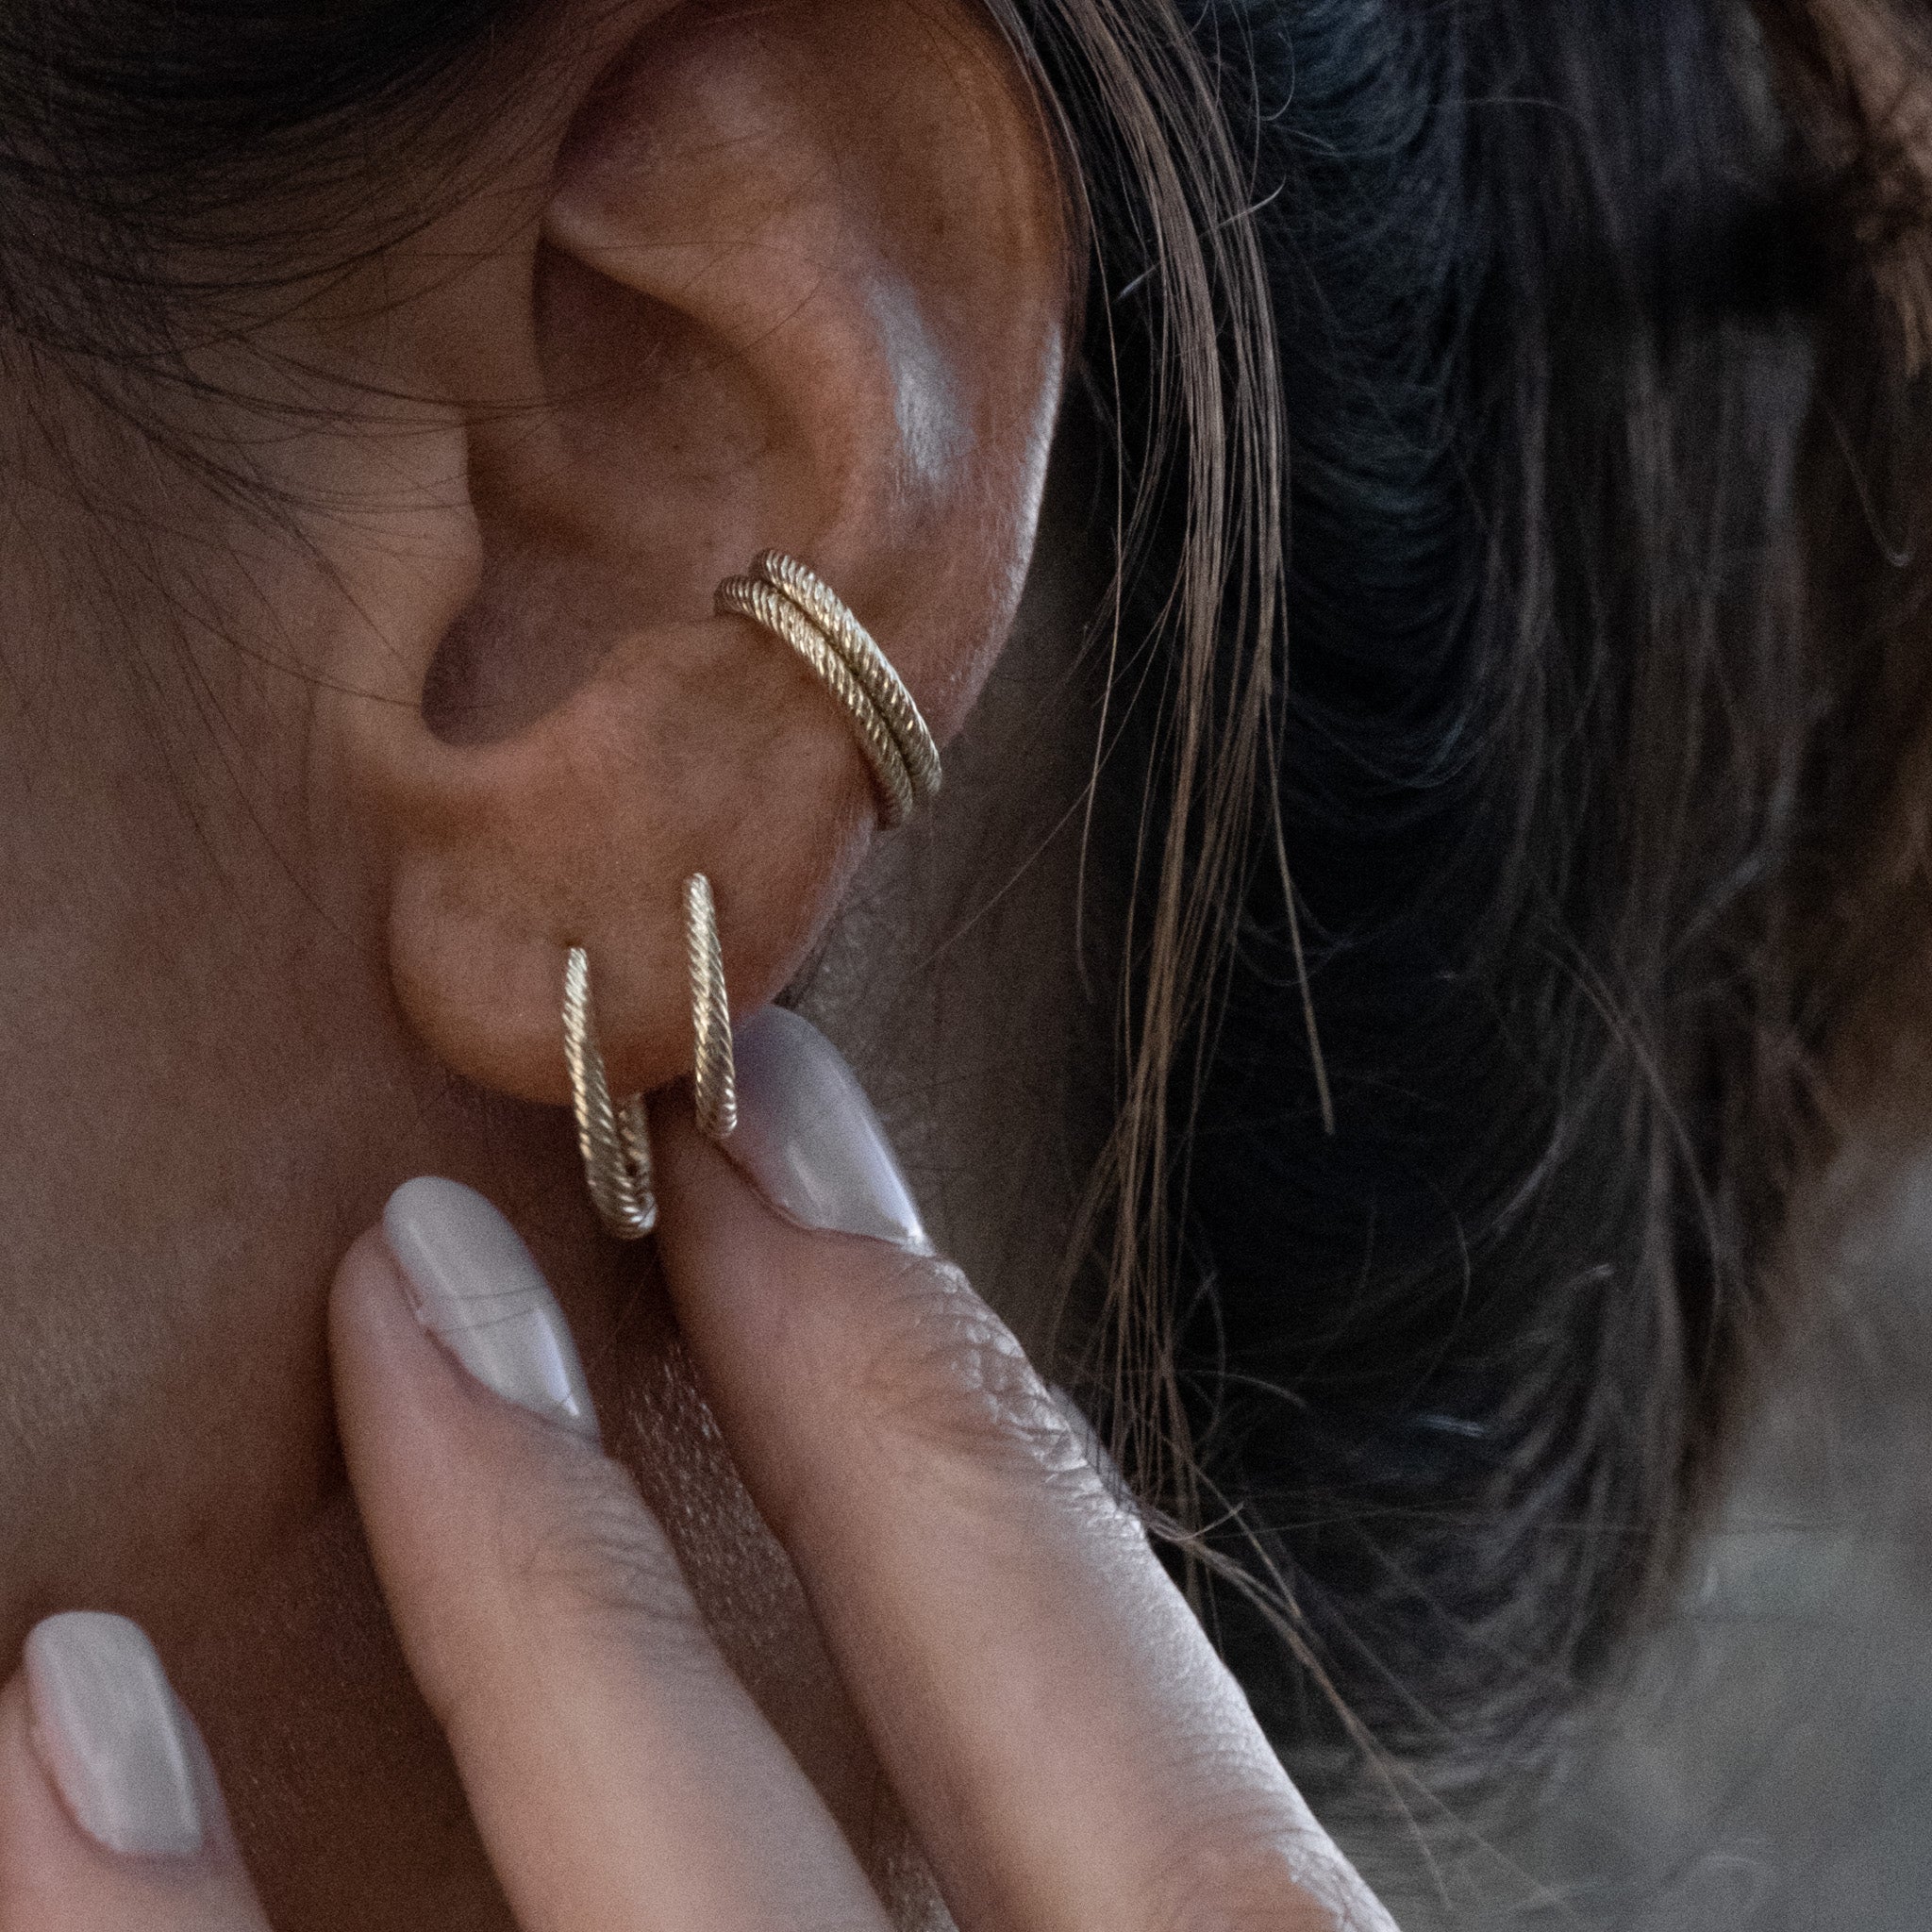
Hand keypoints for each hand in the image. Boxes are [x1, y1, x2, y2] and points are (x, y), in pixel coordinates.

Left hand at [0, 1009, 1396, 1931]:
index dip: (935, 1381)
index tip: (781, 1124)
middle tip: (530, 1179)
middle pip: (824, 1822)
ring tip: (362, 1331)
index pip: (1098, 1698)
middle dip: (695, 1474)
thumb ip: (1084, 1855)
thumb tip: (889, 1647)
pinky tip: (54, 1741)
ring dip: (482, 1632)